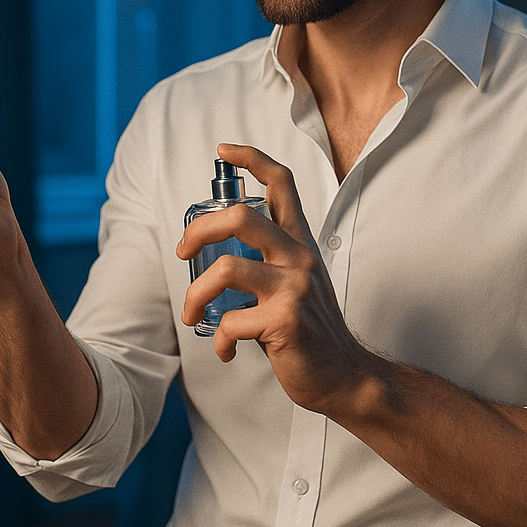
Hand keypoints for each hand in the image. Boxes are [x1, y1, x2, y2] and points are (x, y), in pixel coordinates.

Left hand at [177, 143, 371, 413]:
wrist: (344, 375)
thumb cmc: (312, 331)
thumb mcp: (298, 282)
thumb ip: (269, 261)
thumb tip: (218, 254)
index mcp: (300, 243)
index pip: (282, 184)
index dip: (252, 158)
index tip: (224, 150)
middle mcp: (299, 257)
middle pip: (240, 217)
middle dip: (199, 230)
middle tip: (183, 251)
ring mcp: (294, 288)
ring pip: (226, 270)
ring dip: (196, 295)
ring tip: (192, 314)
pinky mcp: (285, 320)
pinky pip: (232, 322)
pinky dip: (219, 340)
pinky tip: (226, 350)